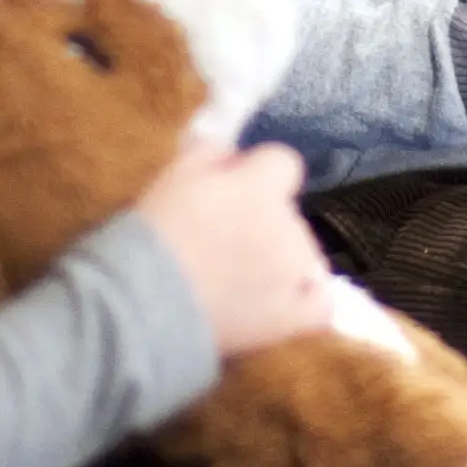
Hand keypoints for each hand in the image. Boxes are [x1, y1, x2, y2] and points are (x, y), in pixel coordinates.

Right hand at [134, 141, 332, 356]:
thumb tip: (232, 150)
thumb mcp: (175, 173)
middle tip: (221, 241)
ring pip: (303, 254)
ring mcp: (296, 273)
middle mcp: (288, 225)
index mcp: (262, 186)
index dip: (258, 174)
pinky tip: (281, 301)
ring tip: (237, 280)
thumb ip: (212, 151)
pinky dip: (305, 299)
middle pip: (289, 213)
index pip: (283, 163)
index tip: (232, 189)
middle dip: (263, 220)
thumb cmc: (157, 234)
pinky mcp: (295, 316)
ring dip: (280, 259)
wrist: (145, 304)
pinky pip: (320, 302)